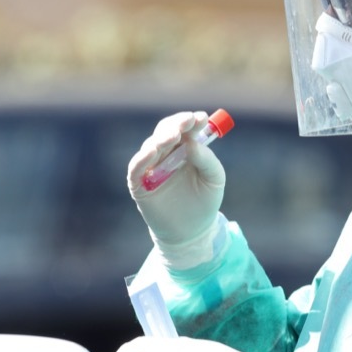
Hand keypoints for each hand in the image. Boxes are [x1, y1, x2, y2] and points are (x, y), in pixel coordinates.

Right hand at [127, 111, 224, 268]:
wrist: (192, 233)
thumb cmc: (204, 202)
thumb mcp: (214, 179)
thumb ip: (207, 160)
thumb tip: (191, 143)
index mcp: (184, 148)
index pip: (184, 128)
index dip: (190, 120)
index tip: (201, 118)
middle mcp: (166, 154)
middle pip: (165, 131)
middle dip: (176, 125)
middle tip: (188, 122)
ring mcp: (151, 168)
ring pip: (151, 146)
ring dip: (162, 138)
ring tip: (174, 136)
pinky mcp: (139, 184)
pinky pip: (136, 167)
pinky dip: (143, 158)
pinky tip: (153, 150)